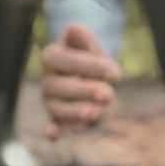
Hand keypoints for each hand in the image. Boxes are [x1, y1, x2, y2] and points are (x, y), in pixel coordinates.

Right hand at [41, 25, 120, 139]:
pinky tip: (54, 136)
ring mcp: (51, 101)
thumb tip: (73, 29)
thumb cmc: (90, 57)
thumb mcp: (90, 44)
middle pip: (57, 86)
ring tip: (95, 113)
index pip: (64, 60)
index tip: (117, 73)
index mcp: (51, 56)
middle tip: (109, 94)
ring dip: (74, 112)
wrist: (91, 73)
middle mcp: (47, 80)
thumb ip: (84, 38)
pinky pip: (53, 125)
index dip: (89, 66)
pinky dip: (52, 130)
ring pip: (56, 108)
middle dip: (83, 91)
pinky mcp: (58, 119)